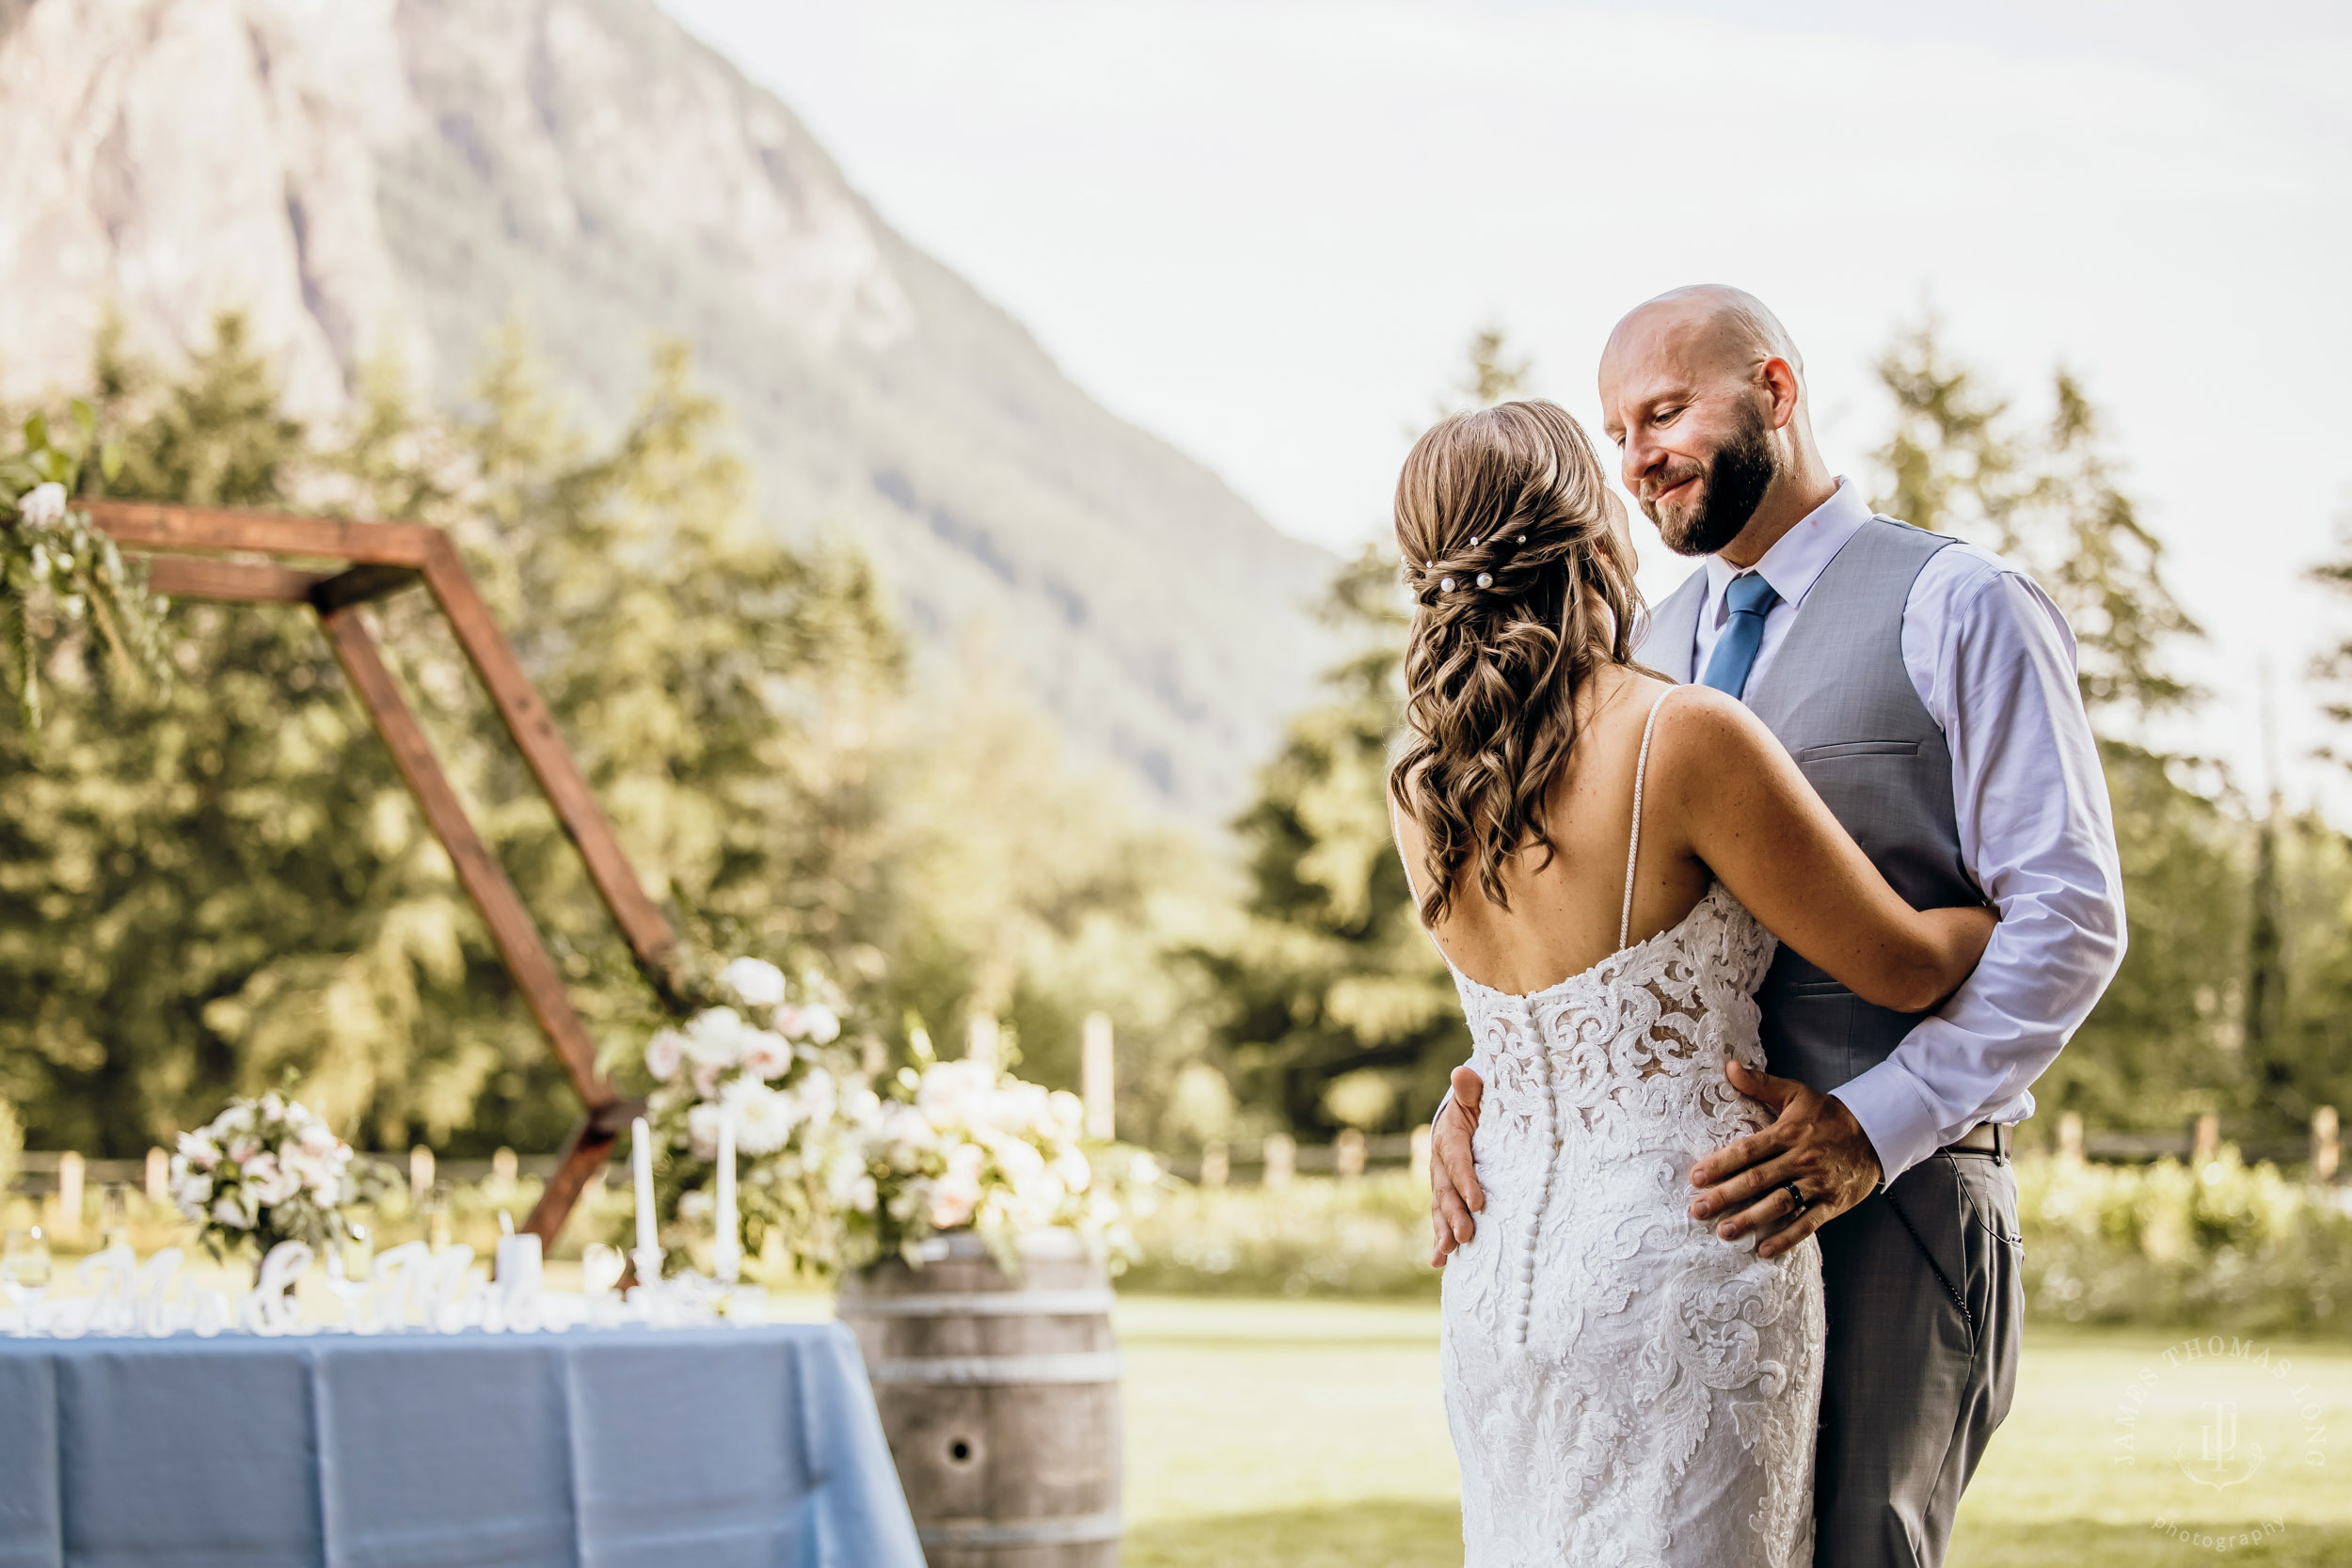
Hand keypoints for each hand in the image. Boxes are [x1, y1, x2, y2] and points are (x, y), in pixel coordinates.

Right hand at [1429, 1066, 1484, 1267]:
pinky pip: (1440, 1219)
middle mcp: (1439, 1163)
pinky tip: (1439, 1262)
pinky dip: (1439, 1240)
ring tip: (1447, 1253)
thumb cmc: (1478, 1106)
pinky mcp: (1446, 1197)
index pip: (1457, 1160)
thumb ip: (1471, 1088)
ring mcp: (1440, 1182)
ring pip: (1440, 1208)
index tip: (1479, 1201)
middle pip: (1445, 1191)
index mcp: (1449, 1137)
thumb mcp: (1476, 1094)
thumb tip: (1463, 1072)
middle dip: (1454, 1215)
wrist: (1465, 1116)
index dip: (1466, 1180)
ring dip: (1443, 1231)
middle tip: (1466, 1236)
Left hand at [1688, 1060, 1880, 1259]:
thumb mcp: (1795, 1093)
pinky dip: (1787, 1238)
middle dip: (1726, 1196)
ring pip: (1780, 1203)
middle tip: (1698, 1210)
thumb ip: (1760, 1083)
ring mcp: (1817, 1183)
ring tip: (1725, 1231)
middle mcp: (1801, 1159)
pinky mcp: (1833, 1203)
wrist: (1876, 1132)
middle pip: (1758, 1179)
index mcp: (1788, 1133)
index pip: (1748, 1150)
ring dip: (1751, 1220)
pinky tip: (1765, 1250)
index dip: (1721, 1164)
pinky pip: (1808, 1223)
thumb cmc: (1827, 1114)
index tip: (1696, 1178)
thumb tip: (1729, 1066)